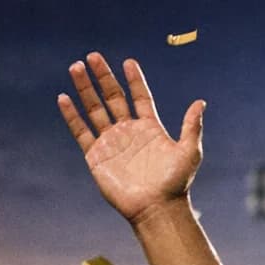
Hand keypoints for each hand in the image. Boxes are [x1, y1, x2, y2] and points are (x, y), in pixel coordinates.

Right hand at [58, 53, 204, 225]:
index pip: (140, 97)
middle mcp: (129, 132)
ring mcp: (111, 142)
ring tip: (76, 67)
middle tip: (93, 56)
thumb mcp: (189, 152)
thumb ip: (191, 126)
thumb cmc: (176, 183)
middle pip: (113, 98)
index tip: (128, 62)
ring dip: (85, 89)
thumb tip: (200, 103)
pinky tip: (64, 98)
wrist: (157, 208)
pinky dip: (72, 115)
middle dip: (103, 77)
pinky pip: (81, 131)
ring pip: (94, 109)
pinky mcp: (96, 156)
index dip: (134, 80)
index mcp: (150, 128)